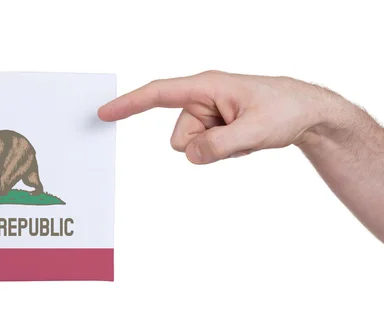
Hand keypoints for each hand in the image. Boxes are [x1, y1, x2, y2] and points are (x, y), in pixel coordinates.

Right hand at [98, 71, 340, 163]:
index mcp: (206, 87)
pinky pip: (203, 151)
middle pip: (178, 137)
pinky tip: (243, 139)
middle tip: (236, 137)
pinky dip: (222, 151)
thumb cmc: (284, 109)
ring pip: (190, 147)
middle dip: (202, 146)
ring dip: (215, 150)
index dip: (129, 104)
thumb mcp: (255, 131)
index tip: (104, 112)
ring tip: (243, 136)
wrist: (305, 112)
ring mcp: (207, 115)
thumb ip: (218, 145)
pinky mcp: (214, 127)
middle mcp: (202, 99)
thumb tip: (189, 154)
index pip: (158, 94)